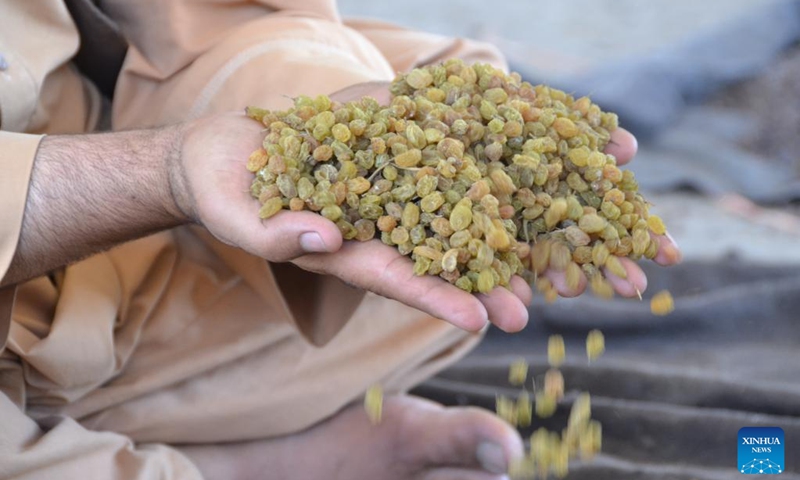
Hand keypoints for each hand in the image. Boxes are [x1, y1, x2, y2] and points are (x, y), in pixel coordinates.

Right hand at [174, 82, 680, 333]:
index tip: (496, 320)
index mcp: (363, 251)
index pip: (412, 281)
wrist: (232, 153)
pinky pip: (466, 131)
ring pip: (484, 189)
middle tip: (599, 284)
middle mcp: (400, 219)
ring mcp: (409, 177)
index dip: (449, 300)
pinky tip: (568, 122)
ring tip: (615, 202)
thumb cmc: (228, 197)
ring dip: (547, 194)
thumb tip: (323, 240)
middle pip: (471, 246)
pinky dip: (514, 126)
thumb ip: (278, 235)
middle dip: (534, 263)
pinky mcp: (409, 132)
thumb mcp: (243, 220)